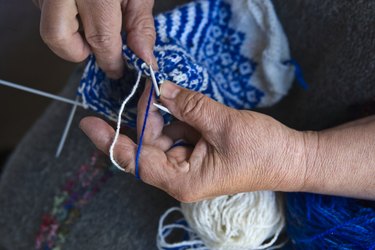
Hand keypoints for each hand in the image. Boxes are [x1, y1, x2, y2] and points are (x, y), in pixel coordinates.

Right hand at [34, 0, 155, 78]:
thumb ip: (140, 24)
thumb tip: (143, 57)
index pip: (101, 39)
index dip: (111, 62)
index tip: (118, 70)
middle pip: (57, 37)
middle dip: (76, 52)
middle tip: (96, 48)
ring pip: (48, 23)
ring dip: (70, 32)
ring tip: (91, 18)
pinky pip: (45, 7)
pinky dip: (63, 15)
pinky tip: (80, 5)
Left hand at [80, 82, 306, 201]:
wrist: (292, 158)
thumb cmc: (263, 150)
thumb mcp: (223, 123)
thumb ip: (189, 106)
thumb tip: (163, 90)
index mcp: (183, 180)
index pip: (137, 161)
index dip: (111, 141)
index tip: (90, 123)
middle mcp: (181, 176)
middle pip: (147, 147)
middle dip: (146, 117)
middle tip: (150, 89)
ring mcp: (189, 165)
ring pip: (161, 138)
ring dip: (163, 115)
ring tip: (169, 94)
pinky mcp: (198, 154)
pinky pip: (177, 134)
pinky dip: (177, 117)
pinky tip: (183, 104)